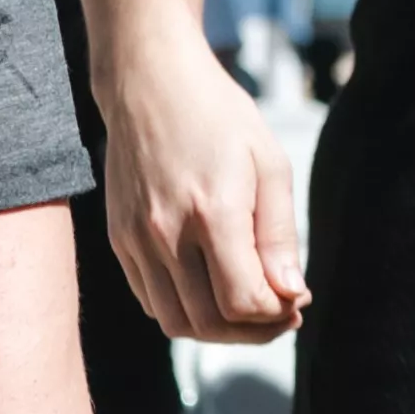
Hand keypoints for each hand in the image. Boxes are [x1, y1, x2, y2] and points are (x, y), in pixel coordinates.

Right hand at [107, 40, 306, 340]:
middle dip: (254, 331)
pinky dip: (184, 310)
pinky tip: (212, 288)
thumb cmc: (219, 116)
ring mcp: (134, 239)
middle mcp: (165, 232)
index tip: (297, 299)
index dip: (277, 314)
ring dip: (217, 329)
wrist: (148, 82)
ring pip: (175, 322)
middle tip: (281, 313)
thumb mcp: (269, 164)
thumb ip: (279, 235)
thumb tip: (291, 294)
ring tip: (248, 307)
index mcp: (211, 211)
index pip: (244, 302)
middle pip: (209, 323)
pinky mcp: (117, 239)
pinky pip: (150, 300)